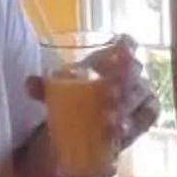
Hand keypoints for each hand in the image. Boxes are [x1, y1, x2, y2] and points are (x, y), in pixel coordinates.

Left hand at [23, 33, 161, 163]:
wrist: (87, 123)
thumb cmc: (77, 97)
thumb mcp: (58, 92)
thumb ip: (43, 88)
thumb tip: (30, 84)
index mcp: (112, 58)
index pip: (127, 44)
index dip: (126, 45)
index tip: (117, 51)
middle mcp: (131, 74)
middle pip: (135, 71)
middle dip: (123, 81)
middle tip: (107, 94)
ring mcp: (141, 95)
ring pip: (142, 95)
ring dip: (126, 107)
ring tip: (109, 120)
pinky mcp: (144, 118)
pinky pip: (145, 118)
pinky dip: (133, 124)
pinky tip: (119, 133)